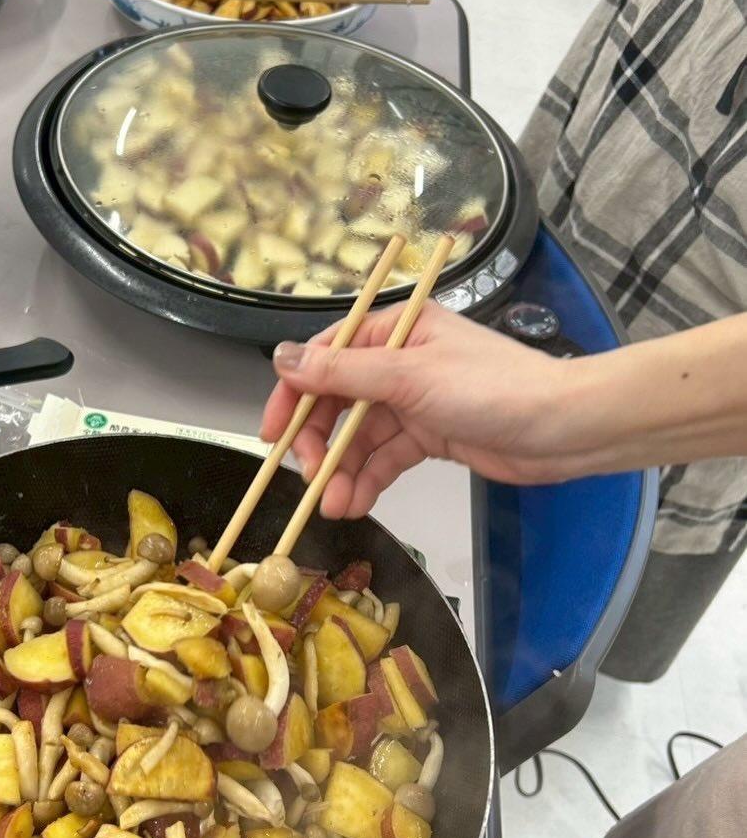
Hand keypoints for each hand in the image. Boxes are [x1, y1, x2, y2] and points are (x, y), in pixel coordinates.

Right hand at [261, 301, 580, 519]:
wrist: (564, 429)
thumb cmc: (494, 388)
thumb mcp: (411, 377)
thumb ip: (344, 373)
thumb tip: (283, 360)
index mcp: (395, 331)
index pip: (326, 358)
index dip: (294, 395)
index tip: (273, 434)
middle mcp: (400, 363)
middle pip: (337, 402)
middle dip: (320, 444)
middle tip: (311, 478)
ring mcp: (414, 402)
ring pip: (359, 438)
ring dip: (342, 472)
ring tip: (335, 506)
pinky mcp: (429, 437)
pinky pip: (384, 459)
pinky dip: (368, 481)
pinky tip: (355, 503)